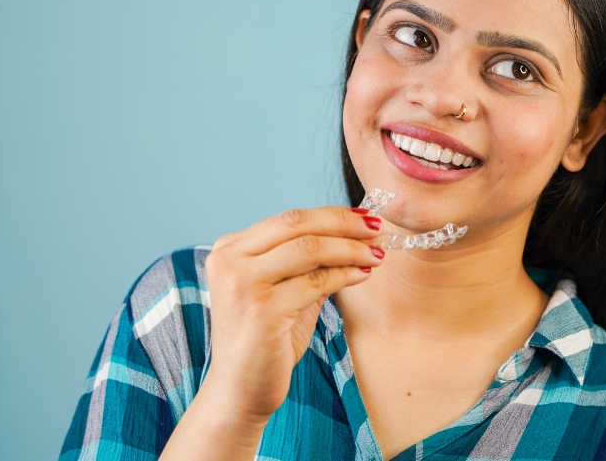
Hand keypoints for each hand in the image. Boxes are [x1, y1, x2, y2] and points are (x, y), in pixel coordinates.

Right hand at [203, 206, 383, 422]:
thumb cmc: (265, 341)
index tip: (364, 219)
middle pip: (297, 224)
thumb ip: (309, 262)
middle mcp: (229, 260)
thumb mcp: (284, 290)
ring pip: (309, 249)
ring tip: (376, 255)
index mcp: (229, 249)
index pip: (288, 219)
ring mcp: (242, 283)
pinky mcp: (261, 308)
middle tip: (376, 228)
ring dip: (350, 249)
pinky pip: (315, 281)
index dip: (331, 215)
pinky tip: (363, 276)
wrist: (240, 391)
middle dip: (343, 224)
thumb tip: (356, 235)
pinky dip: (345, 275)